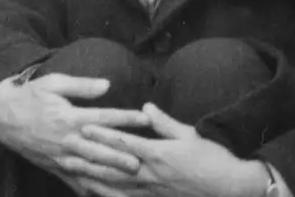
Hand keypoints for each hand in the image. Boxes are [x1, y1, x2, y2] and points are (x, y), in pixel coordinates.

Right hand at [0, 73, 149, 182]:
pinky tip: (106, 196)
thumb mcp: (53, 82)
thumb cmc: (30, 96)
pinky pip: (75, 182)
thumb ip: (81, 85)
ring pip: (89, 170)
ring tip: (130, 185)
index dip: (125, 118)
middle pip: (98, 150)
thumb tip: (107, 84)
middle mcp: (66, 140)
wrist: (2, 117)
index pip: (103, 118)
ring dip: (110, 178)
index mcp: (68, 117)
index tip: (145, 118)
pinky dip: (90, 190)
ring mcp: (60, 157)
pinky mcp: (55, 167)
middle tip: (141, 162)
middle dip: (120, 157)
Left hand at [78, 104, 270, 196]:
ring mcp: (152, 191)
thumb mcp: (189, 134)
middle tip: (65, 153)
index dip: (101, 135)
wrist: (230, 188)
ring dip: (93, 179)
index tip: (82, 127)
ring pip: (115, 186)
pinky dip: (110, 196)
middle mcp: (150, 174)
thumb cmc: (213, 158)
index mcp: (157, 154)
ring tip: (73, 173)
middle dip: (88, 159)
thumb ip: (164, 122)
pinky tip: (96, 194)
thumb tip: (146, 106)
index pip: (123, 143)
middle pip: (112, 166)